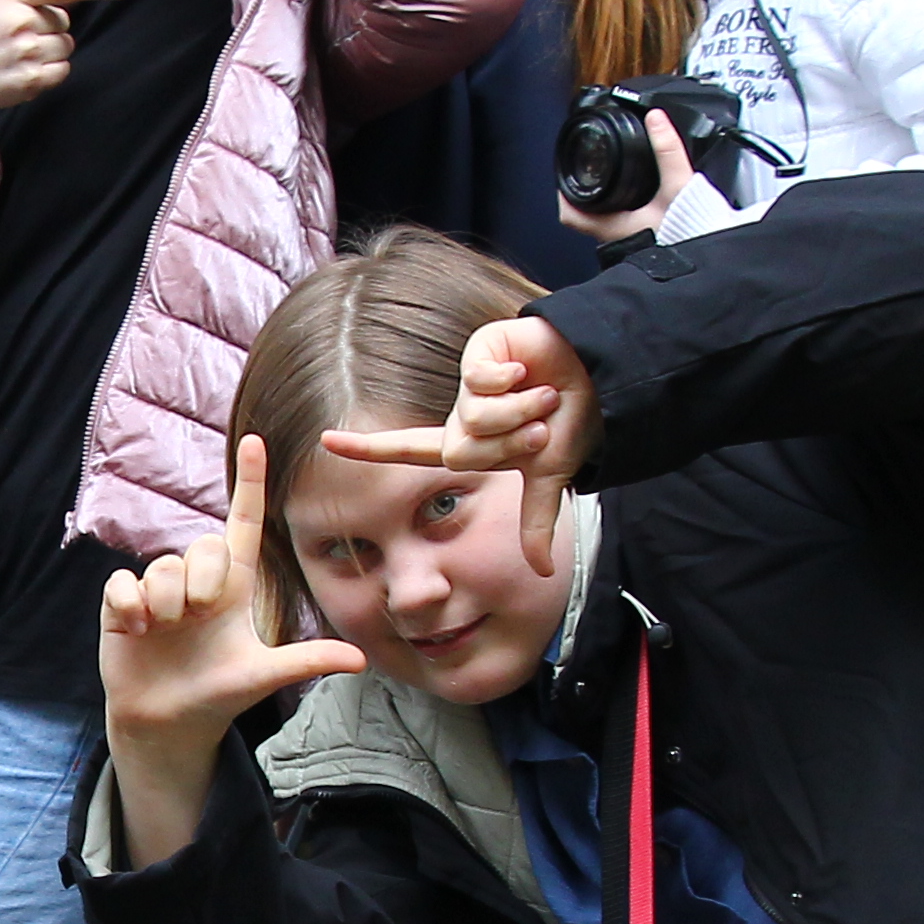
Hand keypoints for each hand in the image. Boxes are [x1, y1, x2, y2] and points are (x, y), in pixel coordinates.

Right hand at [0, 0, 131, 163]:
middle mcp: (19, 22)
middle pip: (64, 21)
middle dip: (49, 27)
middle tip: (16, 35)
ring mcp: (24, 52)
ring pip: (65, 47)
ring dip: (50, 51)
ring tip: (17, 54)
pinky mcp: (29, 80)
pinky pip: (62, 71)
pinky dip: (50, 74)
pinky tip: (22, 72)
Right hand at [98, 434, 368, 863]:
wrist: (169, 720)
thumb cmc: (219, 692)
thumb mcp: (264, 675)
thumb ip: (307, 661)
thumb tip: (360, 661)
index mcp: (235, 585)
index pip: (243, 522)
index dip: (250, 482)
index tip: (256, 440)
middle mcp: (197, 578)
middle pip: (203, 545)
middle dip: (202, 584)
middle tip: (197, 621)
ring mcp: (159, 589)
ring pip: (164, 567)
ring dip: (168, 605)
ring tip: (166, 632)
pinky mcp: (122, 603)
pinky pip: (124, 583)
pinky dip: (132, 607)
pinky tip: (137, 630)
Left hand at [323, 311, 595, 576]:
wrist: (600, 376)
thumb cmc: (571, 422)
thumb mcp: (548, 476)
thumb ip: (535, 520)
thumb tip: (543, 572)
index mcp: (469, 442)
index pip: (409, 448)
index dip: (368, 447)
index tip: (323, 440)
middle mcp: (462, 413)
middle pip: (459, 451)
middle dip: (510, 445)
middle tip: (541, 425)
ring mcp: (467, 383)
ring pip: (472, 418)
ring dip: (518, 413)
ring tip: (544, 394)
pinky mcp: (479, 351)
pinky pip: (479, 381)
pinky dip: (512, 382)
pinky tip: (527, 368)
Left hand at [559, 108, 696, 249]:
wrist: (711, 254)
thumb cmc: (691, 231)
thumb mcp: (678, 185)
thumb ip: (668, 151)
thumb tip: (656, 120)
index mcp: (614, 226)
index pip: (571, 216)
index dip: (564, 194)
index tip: (565, 176)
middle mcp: (617, 238)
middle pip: (585, 217)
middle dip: (586, 194)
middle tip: (590, 173)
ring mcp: (629, 244)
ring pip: (603, 222)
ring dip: (604, 203)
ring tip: (612, 181)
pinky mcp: (644, 244)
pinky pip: (623, 226)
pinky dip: (623, 211)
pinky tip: (637, 199)